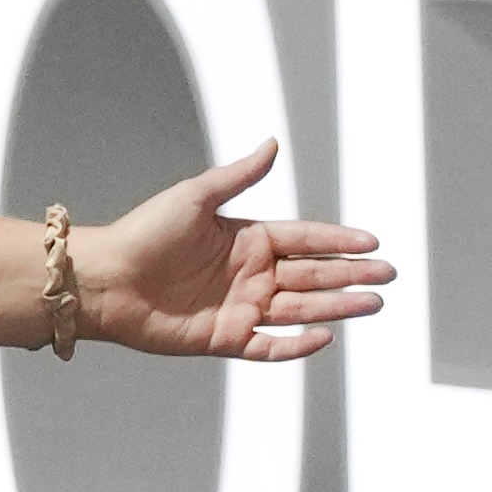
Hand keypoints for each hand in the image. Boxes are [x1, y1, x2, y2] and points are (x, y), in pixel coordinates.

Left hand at [69, 144, 388, 363]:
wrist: (105, 280)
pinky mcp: (227, 339)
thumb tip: (272, 144)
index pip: (305, 240)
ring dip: (339, 307)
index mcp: (248, 240)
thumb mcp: (194, 198)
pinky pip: (271, 346)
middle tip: (387, 275)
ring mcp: (242, 308)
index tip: (371, 243)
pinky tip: (325, 337)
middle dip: (352, 275)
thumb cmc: (143, 234)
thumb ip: (239, 177)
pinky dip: (298, 346)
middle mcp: (251, 275)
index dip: (339, 241)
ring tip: (373, 303)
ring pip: (302, 310)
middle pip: (313, 276)